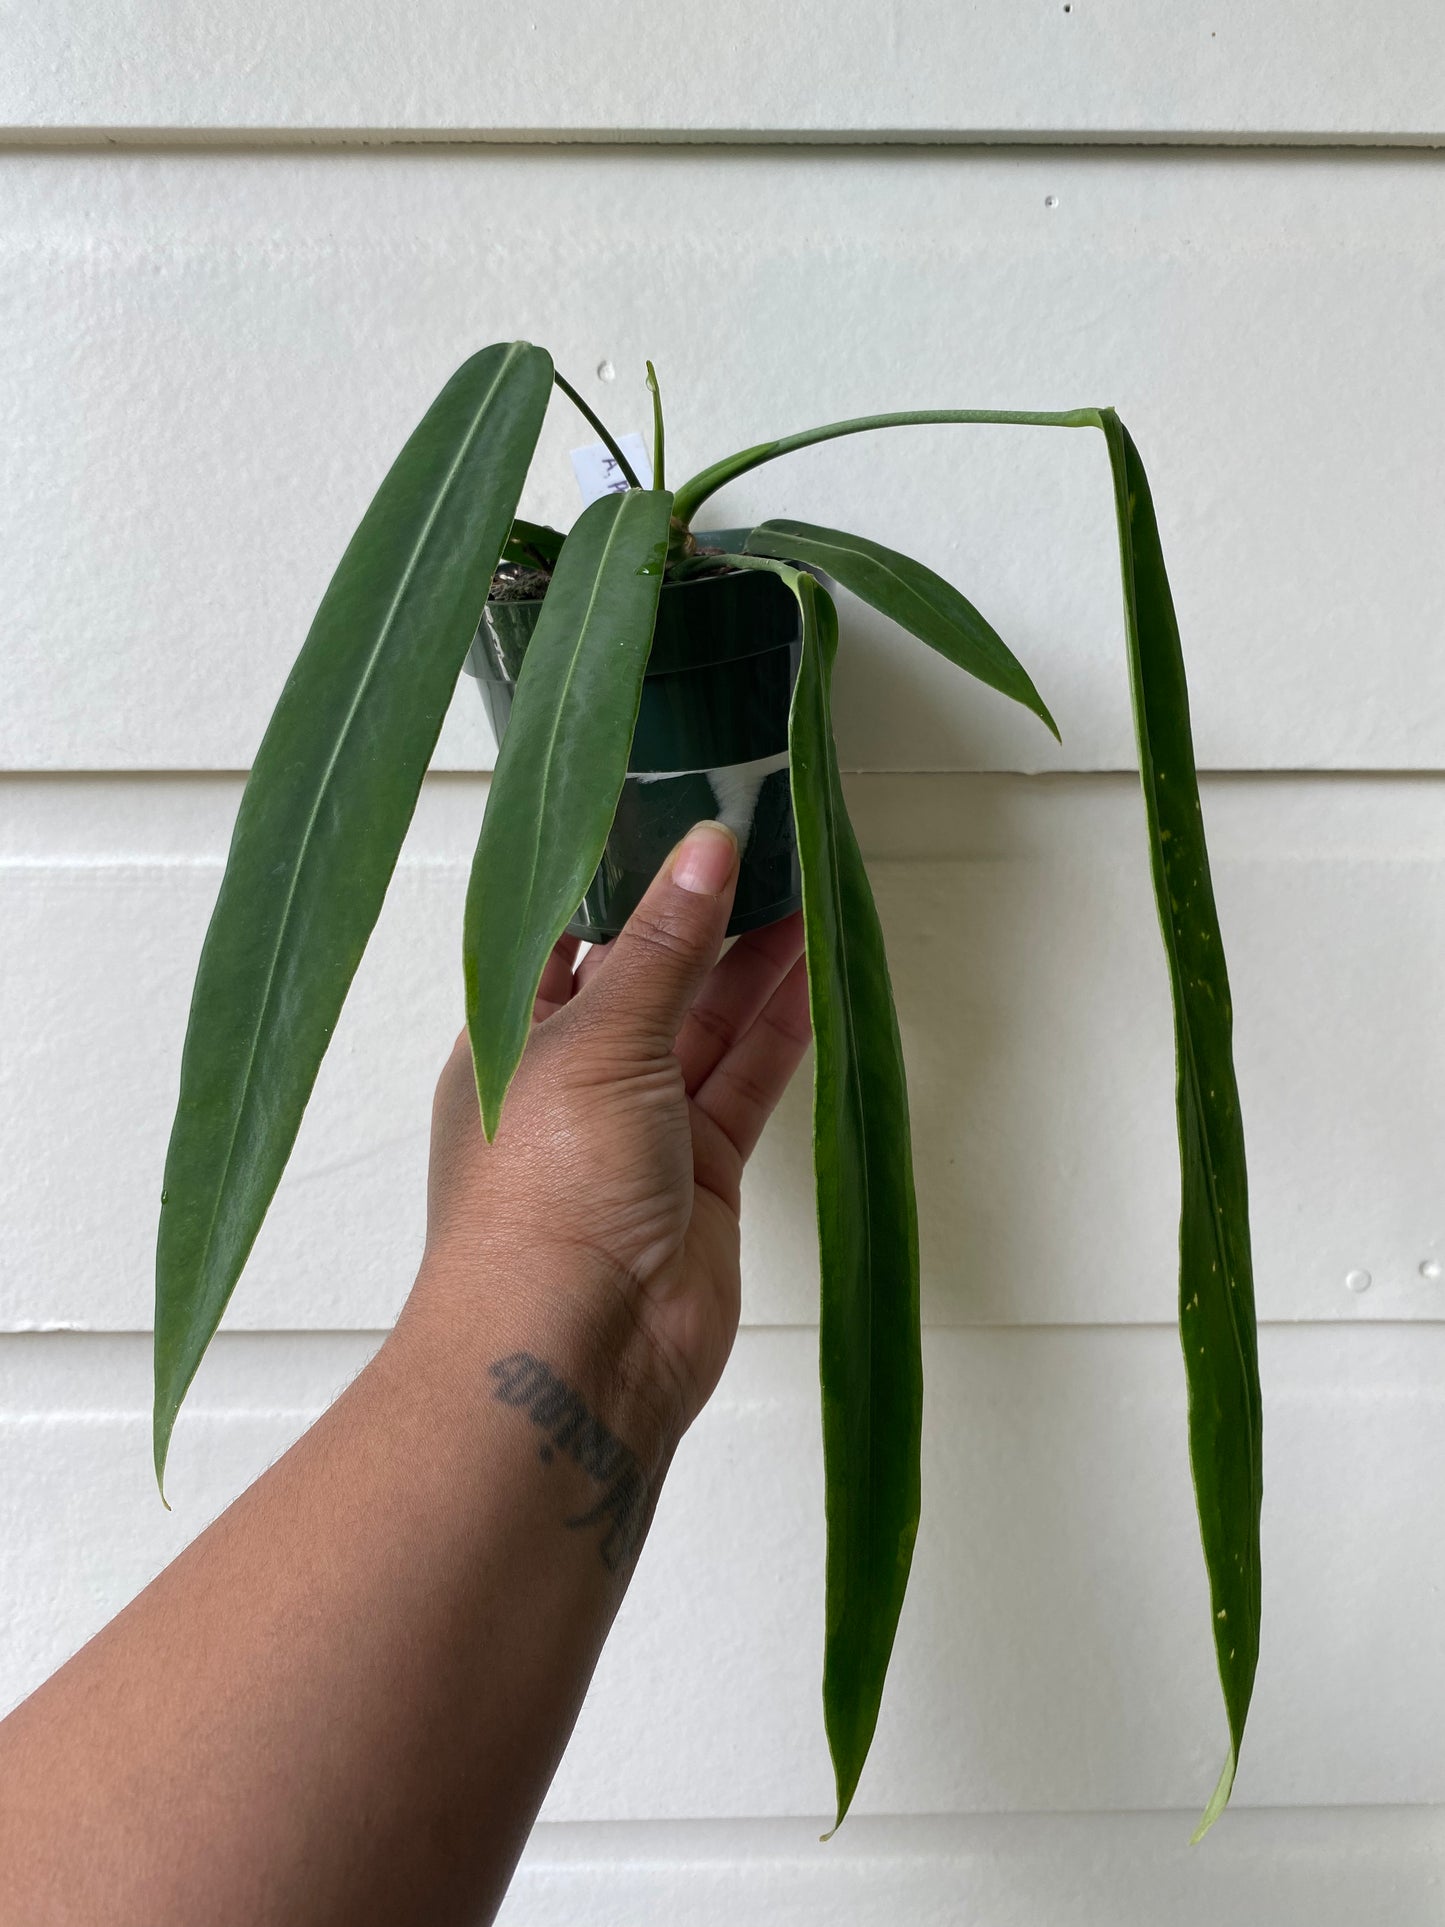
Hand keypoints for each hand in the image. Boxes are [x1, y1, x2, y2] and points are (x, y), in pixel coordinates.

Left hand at [418, 821, 810, 1453]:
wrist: (575, 1356)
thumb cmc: (541, 1198)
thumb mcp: (596, 1040)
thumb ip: (663, 945)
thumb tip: (705, 848)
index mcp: (508, 1036)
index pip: (565, 933)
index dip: (619, 874)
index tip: (675, 812)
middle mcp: (571, 1078)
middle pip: (648, 973)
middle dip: (700, 911)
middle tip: (761, 836)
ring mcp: (641, 1128)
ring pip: (707, 1023)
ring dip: (751, 959)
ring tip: (801, 879)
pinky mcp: (702, 1174)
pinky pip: (747, 1081)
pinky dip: (781, 1026)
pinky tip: (811, 966)